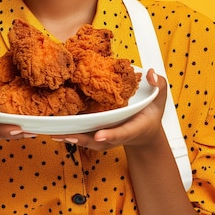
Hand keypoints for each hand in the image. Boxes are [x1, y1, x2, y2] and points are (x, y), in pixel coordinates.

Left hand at [50, 68, 167, 150]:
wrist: (145, 132)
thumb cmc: (151, 113)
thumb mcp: (159, 98)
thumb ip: (158, 85)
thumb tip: (150, 73)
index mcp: (134, 127)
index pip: (123, 132)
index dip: (111, 134)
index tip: (100, 135)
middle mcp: (118, 135)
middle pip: (100, 141)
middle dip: (84, 139)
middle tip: (68, 135)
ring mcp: (108, 138)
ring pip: (89, 141)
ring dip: (73, 138)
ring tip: (56, 134)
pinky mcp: (99, 135)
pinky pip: (84, 137)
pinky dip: (71, 135)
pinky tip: (55, 131)